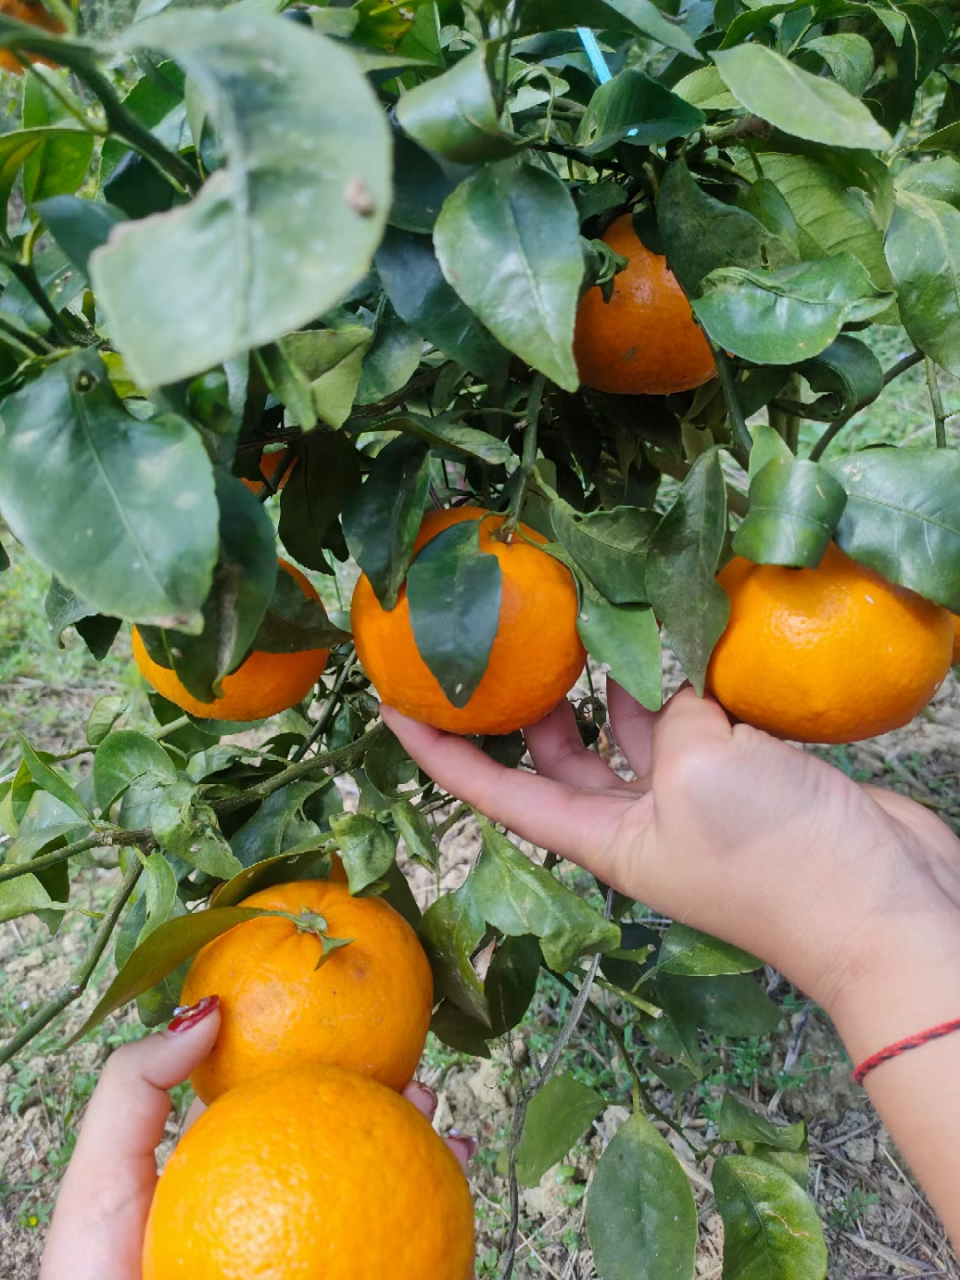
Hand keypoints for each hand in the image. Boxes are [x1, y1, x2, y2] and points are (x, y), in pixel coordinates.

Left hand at [41, 997, 473, 1279]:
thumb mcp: (100, 1180)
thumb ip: (137, 1087)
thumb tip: (209, 1010)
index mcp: (231, 1175)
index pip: (290, 1105)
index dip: (333, 1068)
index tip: (368, 1039)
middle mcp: (281, 1210)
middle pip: (351, 1144)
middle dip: (397, 1109)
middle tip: (421, 1086)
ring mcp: (314, 1247)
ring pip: (388, 1199)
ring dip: (431, 1163)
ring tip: (450, 1136)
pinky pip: (401, 1262)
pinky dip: (440, 1237)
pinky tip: (458, 1204)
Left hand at [382, 679, 959, 1023]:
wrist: (885, 909)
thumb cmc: (776, 862)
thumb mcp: (700, 774)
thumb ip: (670, 717)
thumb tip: (675, 687)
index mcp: (601, 837)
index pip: (495, 792)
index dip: (439, 753)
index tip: (390, 708)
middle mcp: (637, 817)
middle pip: (560, 753)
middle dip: (531, 700)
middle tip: (511, 633)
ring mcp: (694, 796)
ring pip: (632, 727)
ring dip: (613, 676)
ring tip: (588, 611)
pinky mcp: (747, 775)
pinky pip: (697, 718)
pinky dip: (684, 677)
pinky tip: (679, 630)